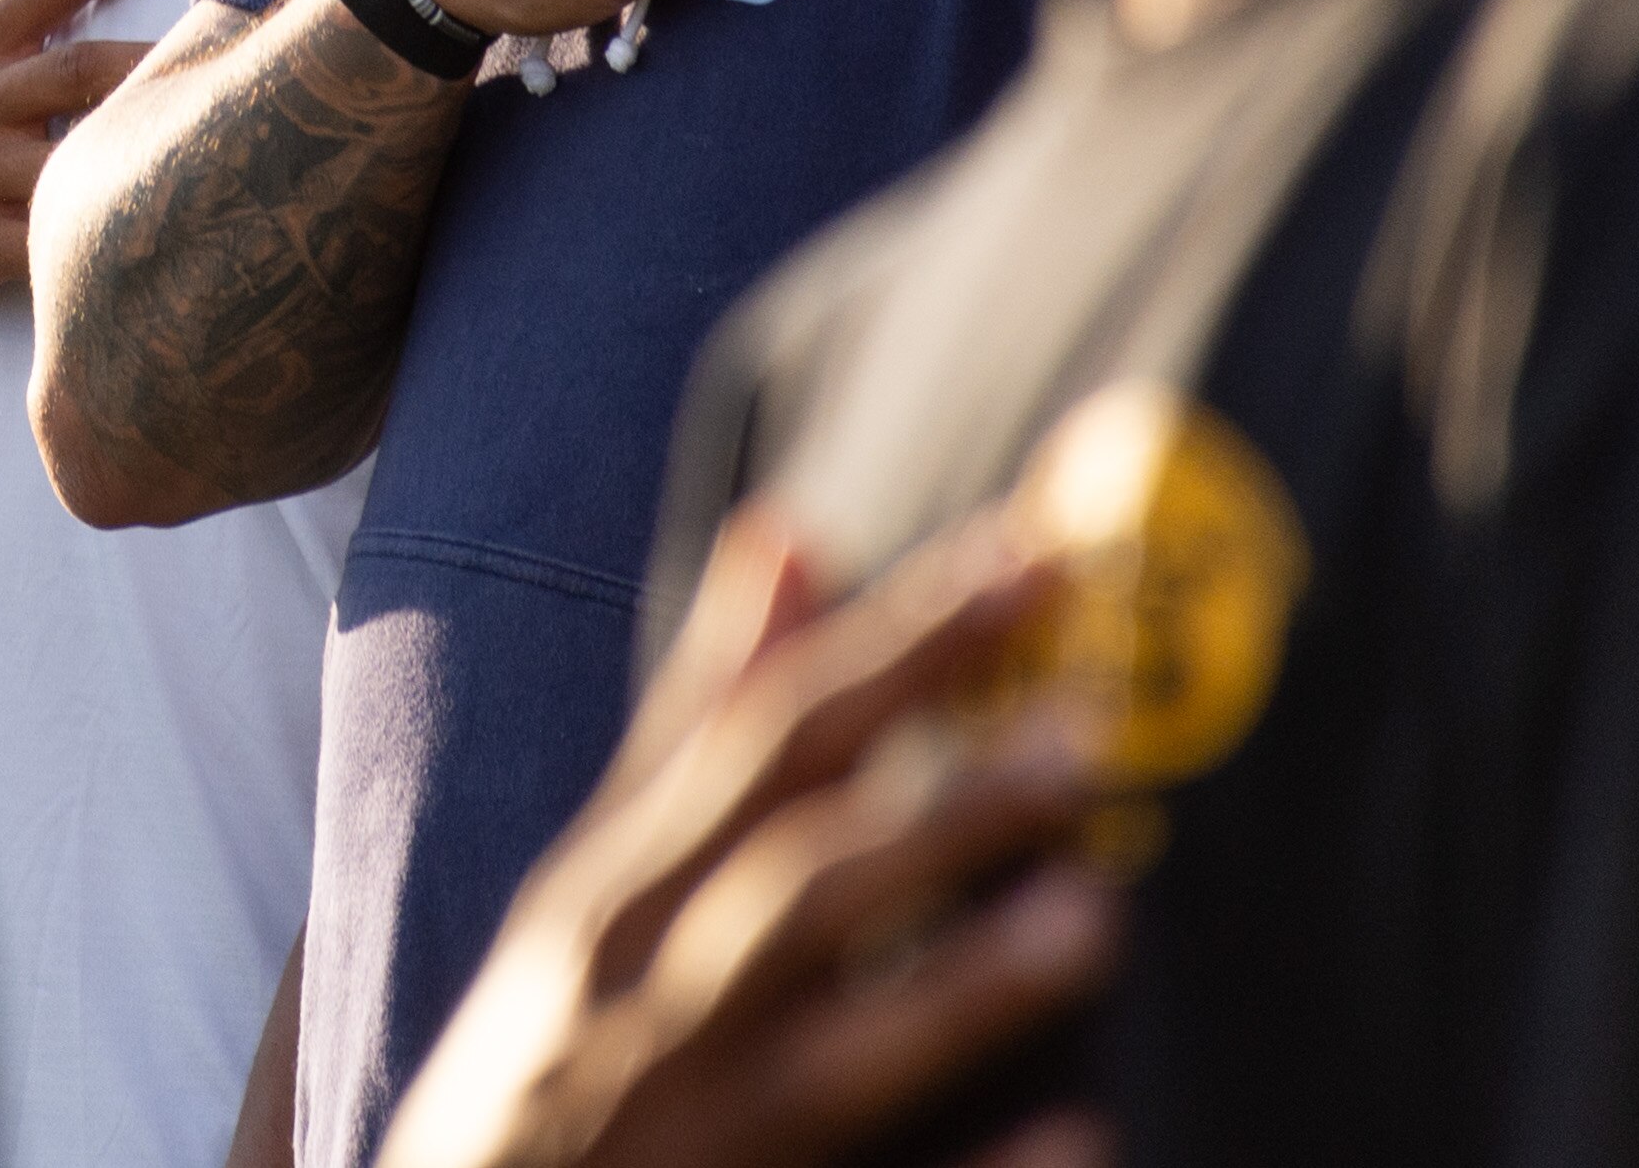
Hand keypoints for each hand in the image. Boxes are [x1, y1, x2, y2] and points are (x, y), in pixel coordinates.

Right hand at [383, 511, 1116, 1167]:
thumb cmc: (544, 1053)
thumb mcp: (598, 878)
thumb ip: (699, 716)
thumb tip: (794, 530)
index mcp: (611, 895)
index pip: (767, 739)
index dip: (904, 646)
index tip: (1038, 560)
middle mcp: (638, 1007)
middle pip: (799, 885)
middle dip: (937, 807)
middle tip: (1088, 736)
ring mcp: (685, 1139)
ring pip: (831, 1060)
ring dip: (957, 985)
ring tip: (1094, 916)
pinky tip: (1082, 1133)